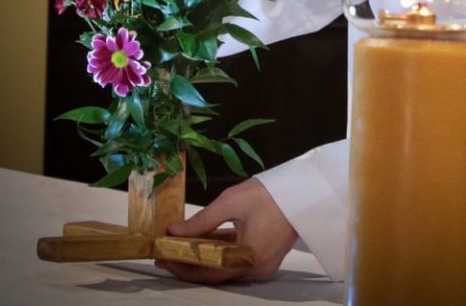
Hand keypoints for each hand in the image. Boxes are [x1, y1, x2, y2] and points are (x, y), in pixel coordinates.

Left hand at [156, 177, 297, 284]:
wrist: (302, 191)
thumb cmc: (269, 194)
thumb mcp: (231, 201)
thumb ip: (202, 220)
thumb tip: (174, 230)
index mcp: (248, 256)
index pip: (207, 272)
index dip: (183, 268)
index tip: (162, 259)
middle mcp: (256, 268)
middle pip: (216, 274)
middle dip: (190, 265)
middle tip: (167, 255)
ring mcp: (263, 265)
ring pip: (227, 269)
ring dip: (205, 260)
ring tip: (181, 249)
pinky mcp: (267, 259)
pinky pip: (238, 262)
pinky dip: (221, 255)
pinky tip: (206, 244)